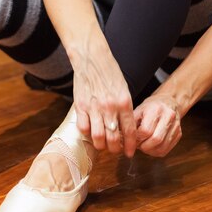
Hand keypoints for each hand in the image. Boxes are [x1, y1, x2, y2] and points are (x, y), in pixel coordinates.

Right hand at [69, 35, 136, 157]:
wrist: (92, 59)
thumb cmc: (109, 73)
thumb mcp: (123, 90)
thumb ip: (124, 108)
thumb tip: (124, 128)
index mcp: (124, 103)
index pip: (129, 131)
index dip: (130, 145)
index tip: (130, 153)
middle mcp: (110, 107)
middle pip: (113, 138)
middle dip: (115, 149)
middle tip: (115, 150)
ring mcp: (94, 107)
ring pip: (98, 137)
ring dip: (101, 145)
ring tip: (102, 145)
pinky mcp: (80, 106)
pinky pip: (83, 127)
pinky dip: (86, 134)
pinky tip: (89, 133)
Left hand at [133, 94, 181, 156]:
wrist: (168, 103)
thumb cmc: (149, 108)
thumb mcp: (137, 111)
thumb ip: (130, 124)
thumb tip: (120, 138)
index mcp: (156, 109)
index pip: (146, 130)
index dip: (137, 138)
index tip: (132, 139)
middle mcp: (168, 117)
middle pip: (156, 139)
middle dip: (143, 146)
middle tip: (137, 145)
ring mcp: (176, 126)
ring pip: (162, 147)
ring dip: (149, 151)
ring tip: (143, 145)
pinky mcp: (179, 134)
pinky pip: (166, 150)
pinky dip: (156, 152)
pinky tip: (150, 147)